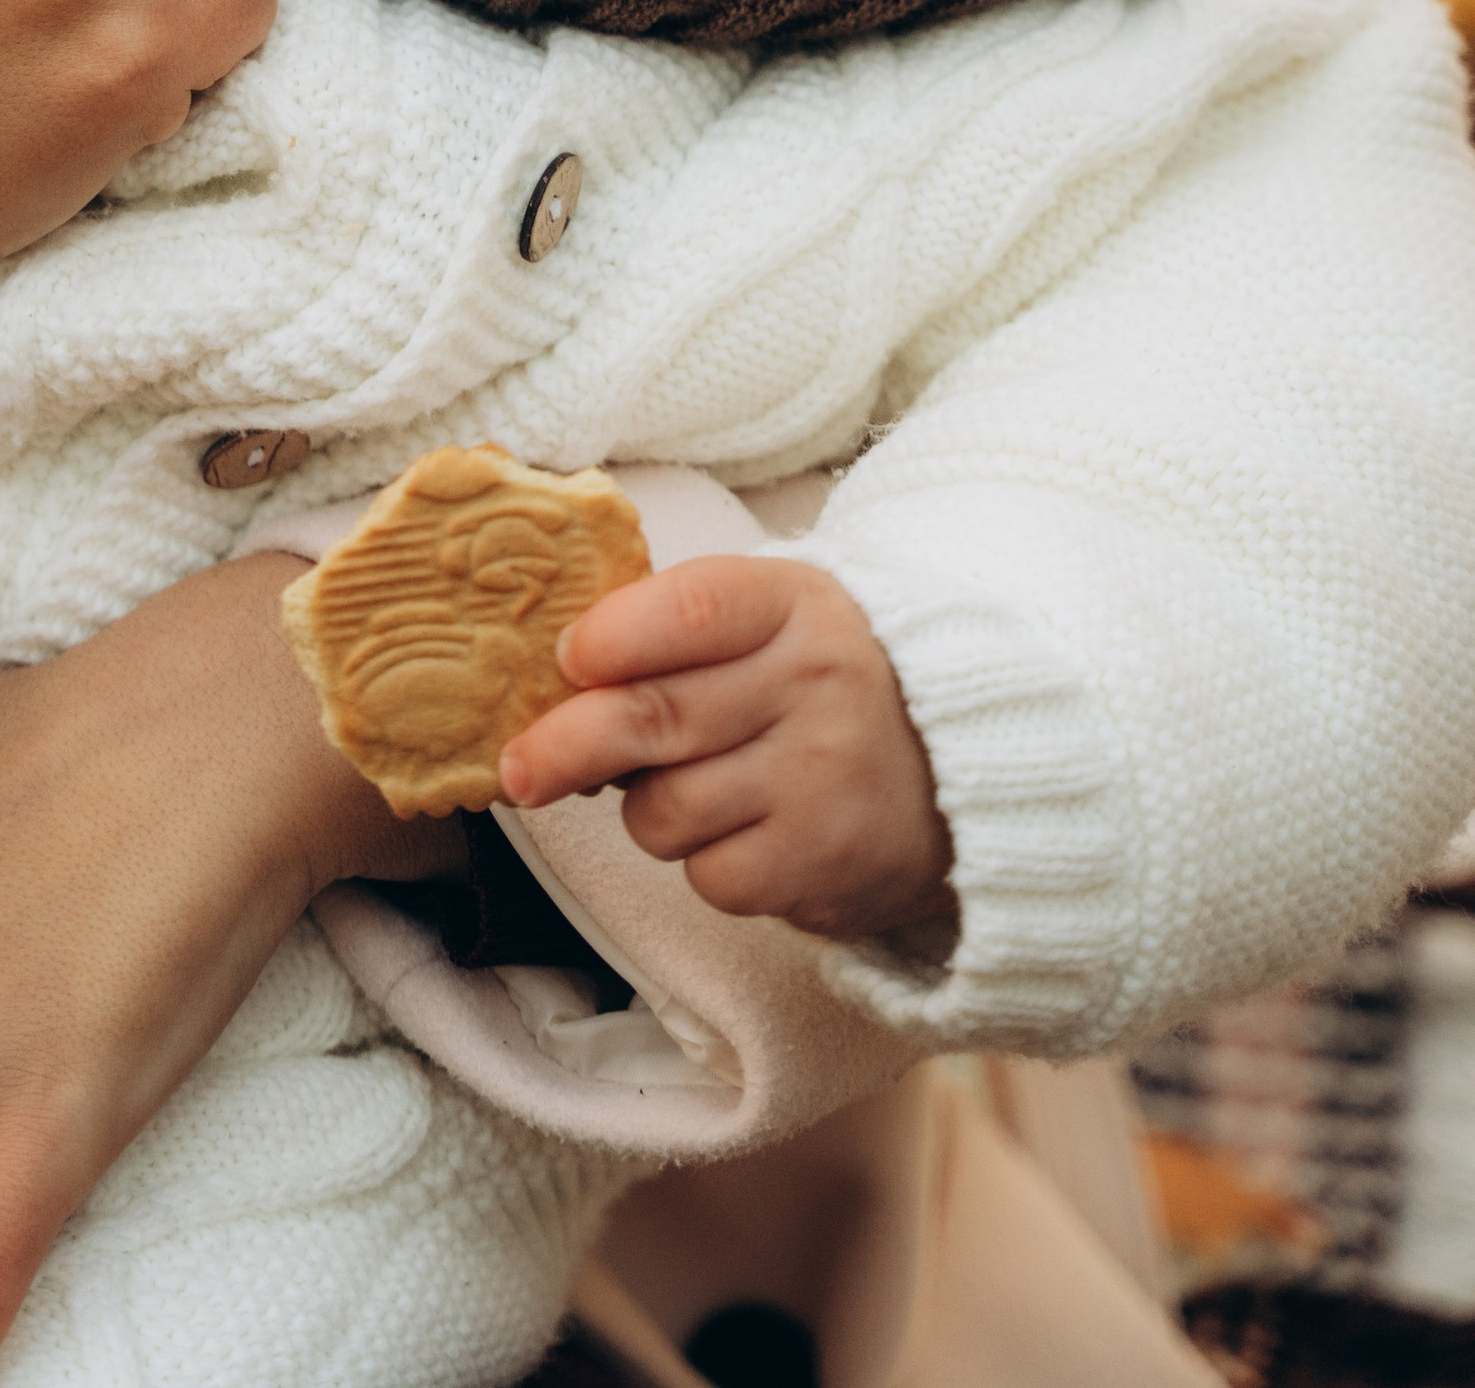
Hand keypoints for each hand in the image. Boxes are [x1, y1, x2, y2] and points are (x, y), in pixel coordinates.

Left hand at [498, 557, 955, 943]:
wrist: (964, 770)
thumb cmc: (827, 681)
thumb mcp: (776, 617)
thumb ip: (678, 627)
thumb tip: (557, 674)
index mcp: (792, 604)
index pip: (692, 607)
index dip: (615, 635)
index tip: (567, 658)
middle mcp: (813, 686)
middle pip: (652, 718)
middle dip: (562, 745)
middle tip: (516, 768)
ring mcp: (820, 780)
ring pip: (664, 810)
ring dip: (648, 809)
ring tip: (696, 787)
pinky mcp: (820, 866)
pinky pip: (708, 875)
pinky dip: (705, 862)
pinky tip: (746, 832)